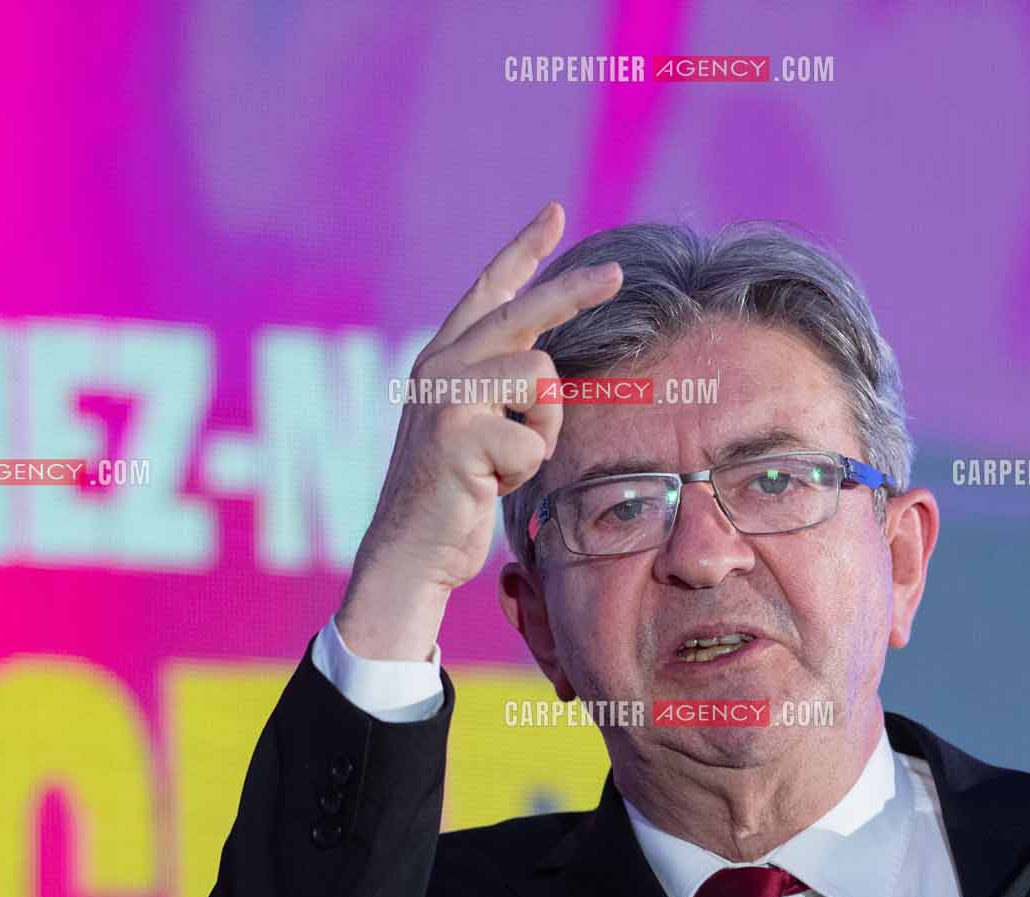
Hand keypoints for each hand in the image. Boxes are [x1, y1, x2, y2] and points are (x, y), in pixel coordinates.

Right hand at [337, 201, 623, 659]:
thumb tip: (549, 364)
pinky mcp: (459, 432)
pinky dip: (526, 471)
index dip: (522, 251)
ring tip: (506, 463)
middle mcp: (441, 365)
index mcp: (444, 358)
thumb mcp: (474, 429)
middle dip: (577, 292)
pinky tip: (489, 485)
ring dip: (543, 431)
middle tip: (619, 272)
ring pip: (541, 380)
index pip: (488, 291)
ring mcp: (447, 395)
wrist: (410, 550)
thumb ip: (499, 388)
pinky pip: (533, 440)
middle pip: (526, 313)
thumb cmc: (452, 497)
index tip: (554, 213)